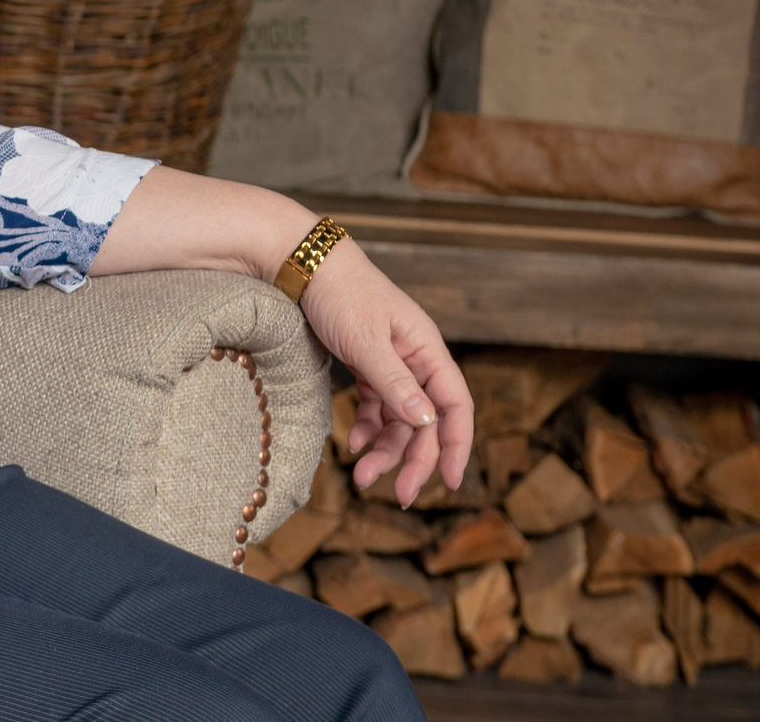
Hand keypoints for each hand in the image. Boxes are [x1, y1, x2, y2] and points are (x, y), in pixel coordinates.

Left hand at [296, 244, 473, 507]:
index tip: (450, 483)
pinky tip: (353, 445)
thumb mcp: (366, 341)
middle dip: (416, 460)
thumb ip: (396, 383)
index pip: (456, 405)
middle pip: (427, 420)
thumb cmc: (339, 292)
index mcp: (427, 349)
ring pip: (400, 419)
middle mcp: (415, 359)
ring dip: (386, 451)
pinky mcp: (366, 364)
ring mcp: (391, 363)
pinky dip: (368, 429)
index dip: (458, 445)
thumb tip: (427, 423)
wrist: (301, 262)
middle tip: (401, 497)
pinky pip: (377, 407)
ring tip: (361, 478)